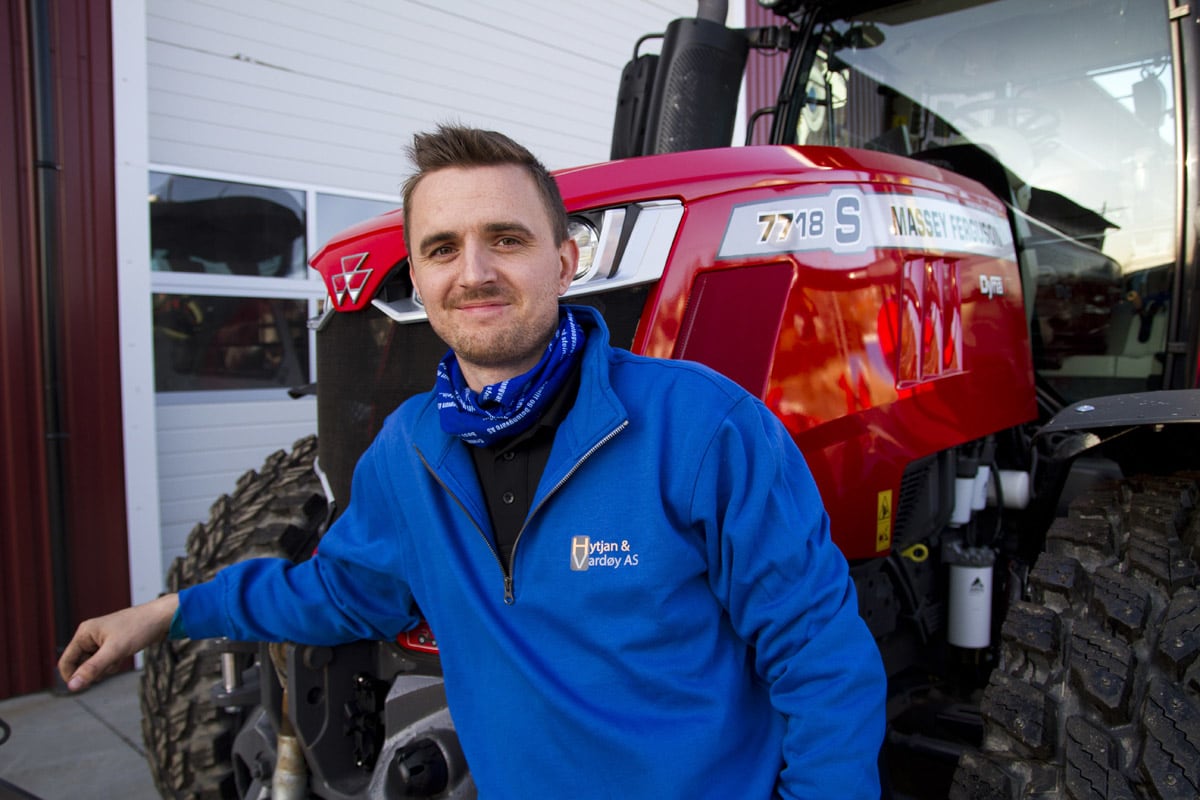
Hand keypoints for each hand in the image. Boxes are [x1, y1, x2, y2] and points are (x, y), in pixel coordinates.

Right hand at [58, 594, 178, 690]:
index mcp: (84, 633)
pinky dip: (114, 663)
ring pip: (94, 664)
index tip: (85, 687)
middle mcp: (90, 635)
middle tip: (112, 663)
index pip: (66, 662)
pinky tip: (125, 655)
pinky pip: (106, 661)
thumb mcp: (114, 651)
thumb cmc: (139, 628)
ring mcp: (101, 639)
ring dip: (106, 667)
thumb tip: (72, 686)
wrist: (162, 617)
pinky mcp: (113, 643)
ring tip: (120, 656)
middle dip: (95, 670)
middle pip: (80, 664)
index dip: (72, 677)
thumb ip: (92, 669)